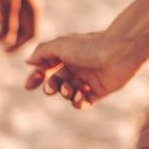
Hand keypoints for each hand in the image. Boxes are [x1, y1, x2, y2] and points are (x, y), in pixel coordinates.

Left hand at [0, 0, 42, 51]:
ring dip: (1, 17)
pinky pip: (9, 3)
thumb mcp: (6, 4)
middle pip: (22, 26)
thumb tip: (9, 42)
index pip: (32, 35)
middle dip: (5, 32)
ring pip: (13, 14)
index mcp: (34, 8)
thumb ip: (8, 24)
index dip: (18, 46)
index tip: (2, 53)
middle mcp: (32, 3)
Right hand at [25, 30, 139, 110]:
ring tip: (69, 89)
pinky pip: (83, 102)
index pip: (47, 67)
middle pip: (56, 82)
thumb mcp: (60, 45)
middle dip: (51, 87)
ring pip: (68, 93)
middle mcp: (78, 66)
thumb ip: (42, 52)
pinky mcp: (99, 90)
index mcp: (68, 53)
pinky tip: (79, 95)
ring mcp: (89, 78)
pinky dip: (77, 102)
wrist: (119, 52)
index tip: (30, 85)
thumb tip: (29, 62)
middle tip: (51, 88)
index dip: (37, 77)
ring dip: (65, 93)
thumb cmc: (89, 46)